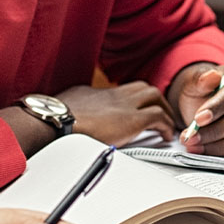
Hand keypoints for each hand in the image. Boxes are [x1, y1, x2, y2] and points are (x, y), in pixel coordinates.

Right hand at [59, 81, 173, 146]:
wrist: (58, 120)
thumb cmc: (56, 117)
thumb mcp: (66, 106)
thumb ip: (75, 108)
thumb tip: (71, 115)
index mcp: (98, 93)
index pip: (122, 91)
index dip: (132, 100)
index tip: (135, 109)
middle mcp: (114, 95)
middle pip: (142, 88)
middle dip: (154, 100)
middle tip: (159, 113)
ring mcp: (125, 105)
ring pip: (155, 96)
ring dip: (164, 109)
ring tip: (167, 124)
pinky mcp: (133, 120)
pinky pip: (158, 117)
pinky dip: (166, 125)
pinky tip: (166, 135)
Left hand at [170, 63, 223, 159]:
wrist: (205, 108)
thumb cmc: (203, 92)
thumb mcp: (195, 82)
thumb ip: (200, 80)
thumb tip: (210, 77)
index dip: (219, 106)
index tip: (198, 118)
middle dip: (215, 130)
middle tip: (192, 137)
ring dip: (220, 146)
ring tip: (196, 145)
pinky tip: (206, 152)